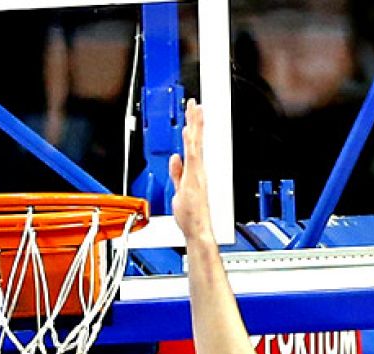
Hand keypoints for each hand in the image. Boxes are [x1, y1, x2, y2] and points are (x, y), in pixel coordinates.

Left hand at [168, 99, 211, 241]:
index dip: (194, 129)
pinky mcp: (195, 177)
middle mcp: (198, 170)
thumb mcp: (179, 191)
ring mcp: (197, 172)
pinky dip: (191, 141)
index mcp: (196, 172)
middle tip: (195, 104)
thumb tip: (174, 159)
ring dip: (195, 125)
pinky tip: (188, 129)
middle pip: (197, 140)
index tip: (194, 115)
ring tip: (194, 108)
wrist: (198, 229)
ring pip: (196, 143)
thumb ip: (176, 174)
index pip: (195, 146)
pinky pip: (193, 154)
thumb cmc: (191, 216)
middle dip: (195, 121)